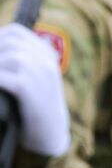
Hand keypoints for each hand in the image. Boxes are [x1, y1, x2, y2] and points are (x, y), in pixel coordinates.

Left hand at [0, 23, 69, 155]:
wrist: (49, 134)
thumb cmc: (32, 108)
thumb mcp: (31, 79)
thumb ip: (17, 63)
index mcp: (46, 54)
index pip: (15, 32)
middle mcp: (46, 61)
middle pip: (11, 42)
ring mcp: (42, 76)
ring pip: (11, 57)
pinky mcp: (32, 92)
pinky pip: (6, 78)